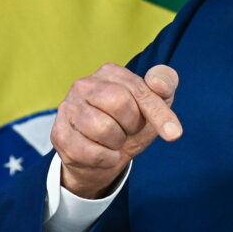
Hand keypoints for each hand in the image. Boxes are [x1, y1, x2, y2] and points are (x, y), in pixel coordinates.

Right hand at [50, 63, 180, 198]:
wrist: (104, 157)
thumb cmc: (131, 124)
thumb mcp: (154, 104)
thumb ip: (165, 84)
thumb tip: (159, 86)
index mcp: (110, 72)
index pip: (139, 90)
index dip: (159, 114)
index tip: (174, 134)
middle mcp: (83, 85)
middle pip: (120, 104)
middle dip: (133, 125)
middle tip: (128, 130)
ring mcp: (67, 108)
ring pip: (103, 128)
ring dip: (117, 142)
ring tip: (114, 140)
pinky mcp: (58, 134)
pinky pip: (89, 151)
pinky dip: (105, 158)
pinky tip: (104, 153)